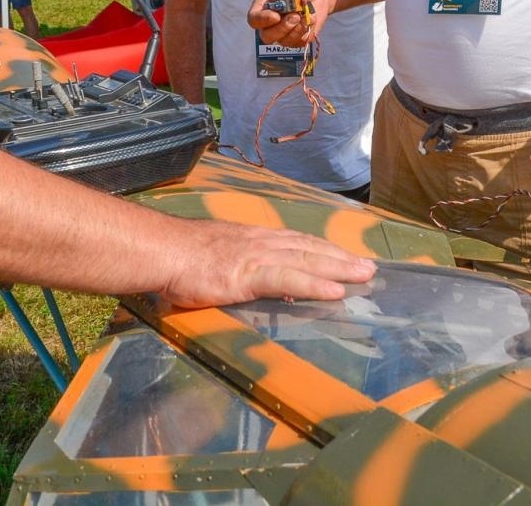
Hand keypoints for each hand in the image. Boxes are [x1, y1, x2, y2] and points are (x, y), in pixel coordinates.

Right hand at [161, 220, 375, 307]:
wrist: (161, 251)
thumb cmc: (178, 258)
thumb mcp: (215, 258)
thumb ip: (234, 268)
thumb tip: (244, 278)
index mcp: (252, 239)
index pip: (295, 242)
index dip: (322, 249)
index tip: (343, 255)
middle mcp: (261, 242)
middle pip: (310, 248)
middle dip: (340, 257)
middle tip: (368, 267)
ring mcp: (258, 256)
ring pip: (307, 260)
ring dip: (339, 268)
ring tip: (364, 276)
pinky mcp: (250, 274)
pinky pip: (290, 279)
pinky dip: (315, 284)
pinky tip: (336, 291)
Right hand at [246, 0, 336, 47]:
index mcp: (263, 7)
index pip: (254, 19)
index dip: (263, 20)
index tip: (276, 16)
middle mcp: (270, 23)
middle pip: (267, 36)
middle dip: (282, 28)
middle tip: (295, 16)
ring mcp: (283, 33)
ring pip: (283, 41)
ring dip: (296, 30)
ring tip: (306, 15)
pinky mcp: (297, 39)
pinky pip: (299, 43)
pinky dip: (306, 31)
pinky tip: (311, 19)